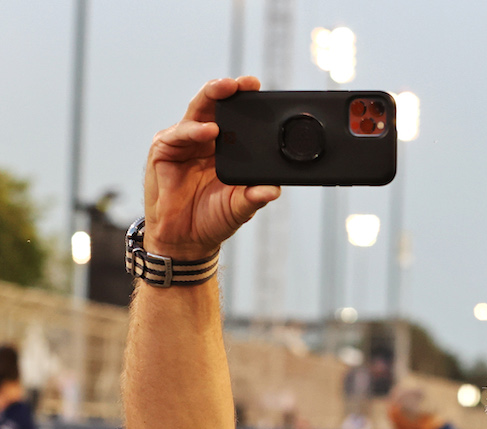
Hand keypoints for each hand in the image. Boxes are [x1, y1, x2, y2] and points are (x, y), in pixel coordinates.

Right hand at [143, 76, 280, 259]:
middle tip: (243, 82)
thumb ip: (256, 196)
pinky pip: (177, 135)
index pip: (235, 118)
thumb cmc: (213, 218)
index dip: (246, 102)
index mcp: (225, 148)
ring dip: (210, 99)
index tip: (259, 89)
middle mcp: (203, 140)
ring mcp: (183, 143)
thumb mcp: (241, 207)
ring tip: (226, 92)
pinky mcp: (163, 151)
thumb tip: (274, 188)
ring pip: (195, 112)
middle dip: (228, 90)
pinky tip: (207, 130)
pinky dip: (192, 131)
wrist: (186, 239)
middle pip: (214, 106)